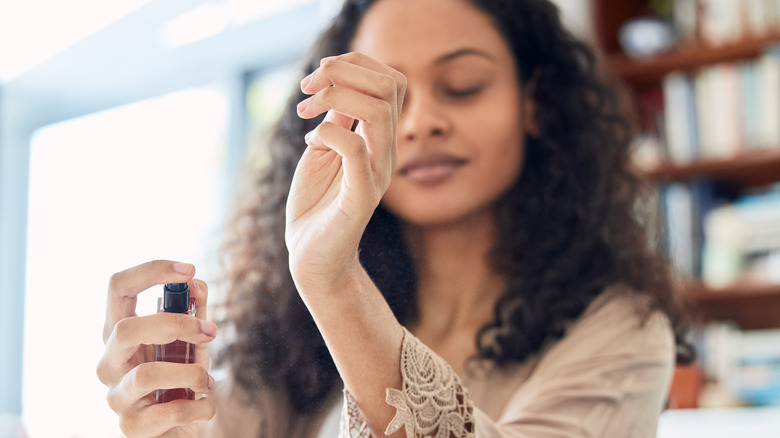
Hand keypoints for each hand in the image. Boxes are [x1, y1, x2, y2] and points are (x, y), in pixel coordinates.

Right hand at [96, 260, 217, 436]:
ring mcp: (116, 396)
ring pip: (146, 375)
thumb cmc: (181, 379)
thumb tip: (196, 284)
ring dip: (191, 372)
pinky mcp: (131, 428)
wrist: (176, 428)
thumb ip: (194, 311)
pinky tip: (205, 404)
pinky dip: (199, 405)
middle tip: (211, 330)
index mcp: (119, 333)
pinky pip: (168, 411)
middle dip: (176, 324)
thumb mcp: (191, 341)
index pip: (117, 287)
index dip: (151, 271)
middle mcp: (109, 362)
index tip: (190, 269)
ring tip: (208, 380)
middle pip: (126, 328)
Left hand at [286, 52, 405, 292]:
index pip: (391, 81)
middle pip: (390, 85)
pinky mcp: (362, 196)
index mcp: (379, 137)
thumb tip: (336, 84)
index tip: (318, 73)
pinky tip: (310, 141)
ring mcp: (377, 172)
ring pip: (378, 110)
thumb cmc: (315, 203)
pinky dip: (328, 133)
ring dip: (335, 96)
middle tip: (308, 86)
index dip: (356, 63)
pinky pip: (356, 148)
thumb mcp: (323, 149)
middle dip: (345, 70)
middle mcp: (386, 150)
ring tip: (305, 108)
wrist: (311, 255)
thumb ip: (336, 119)